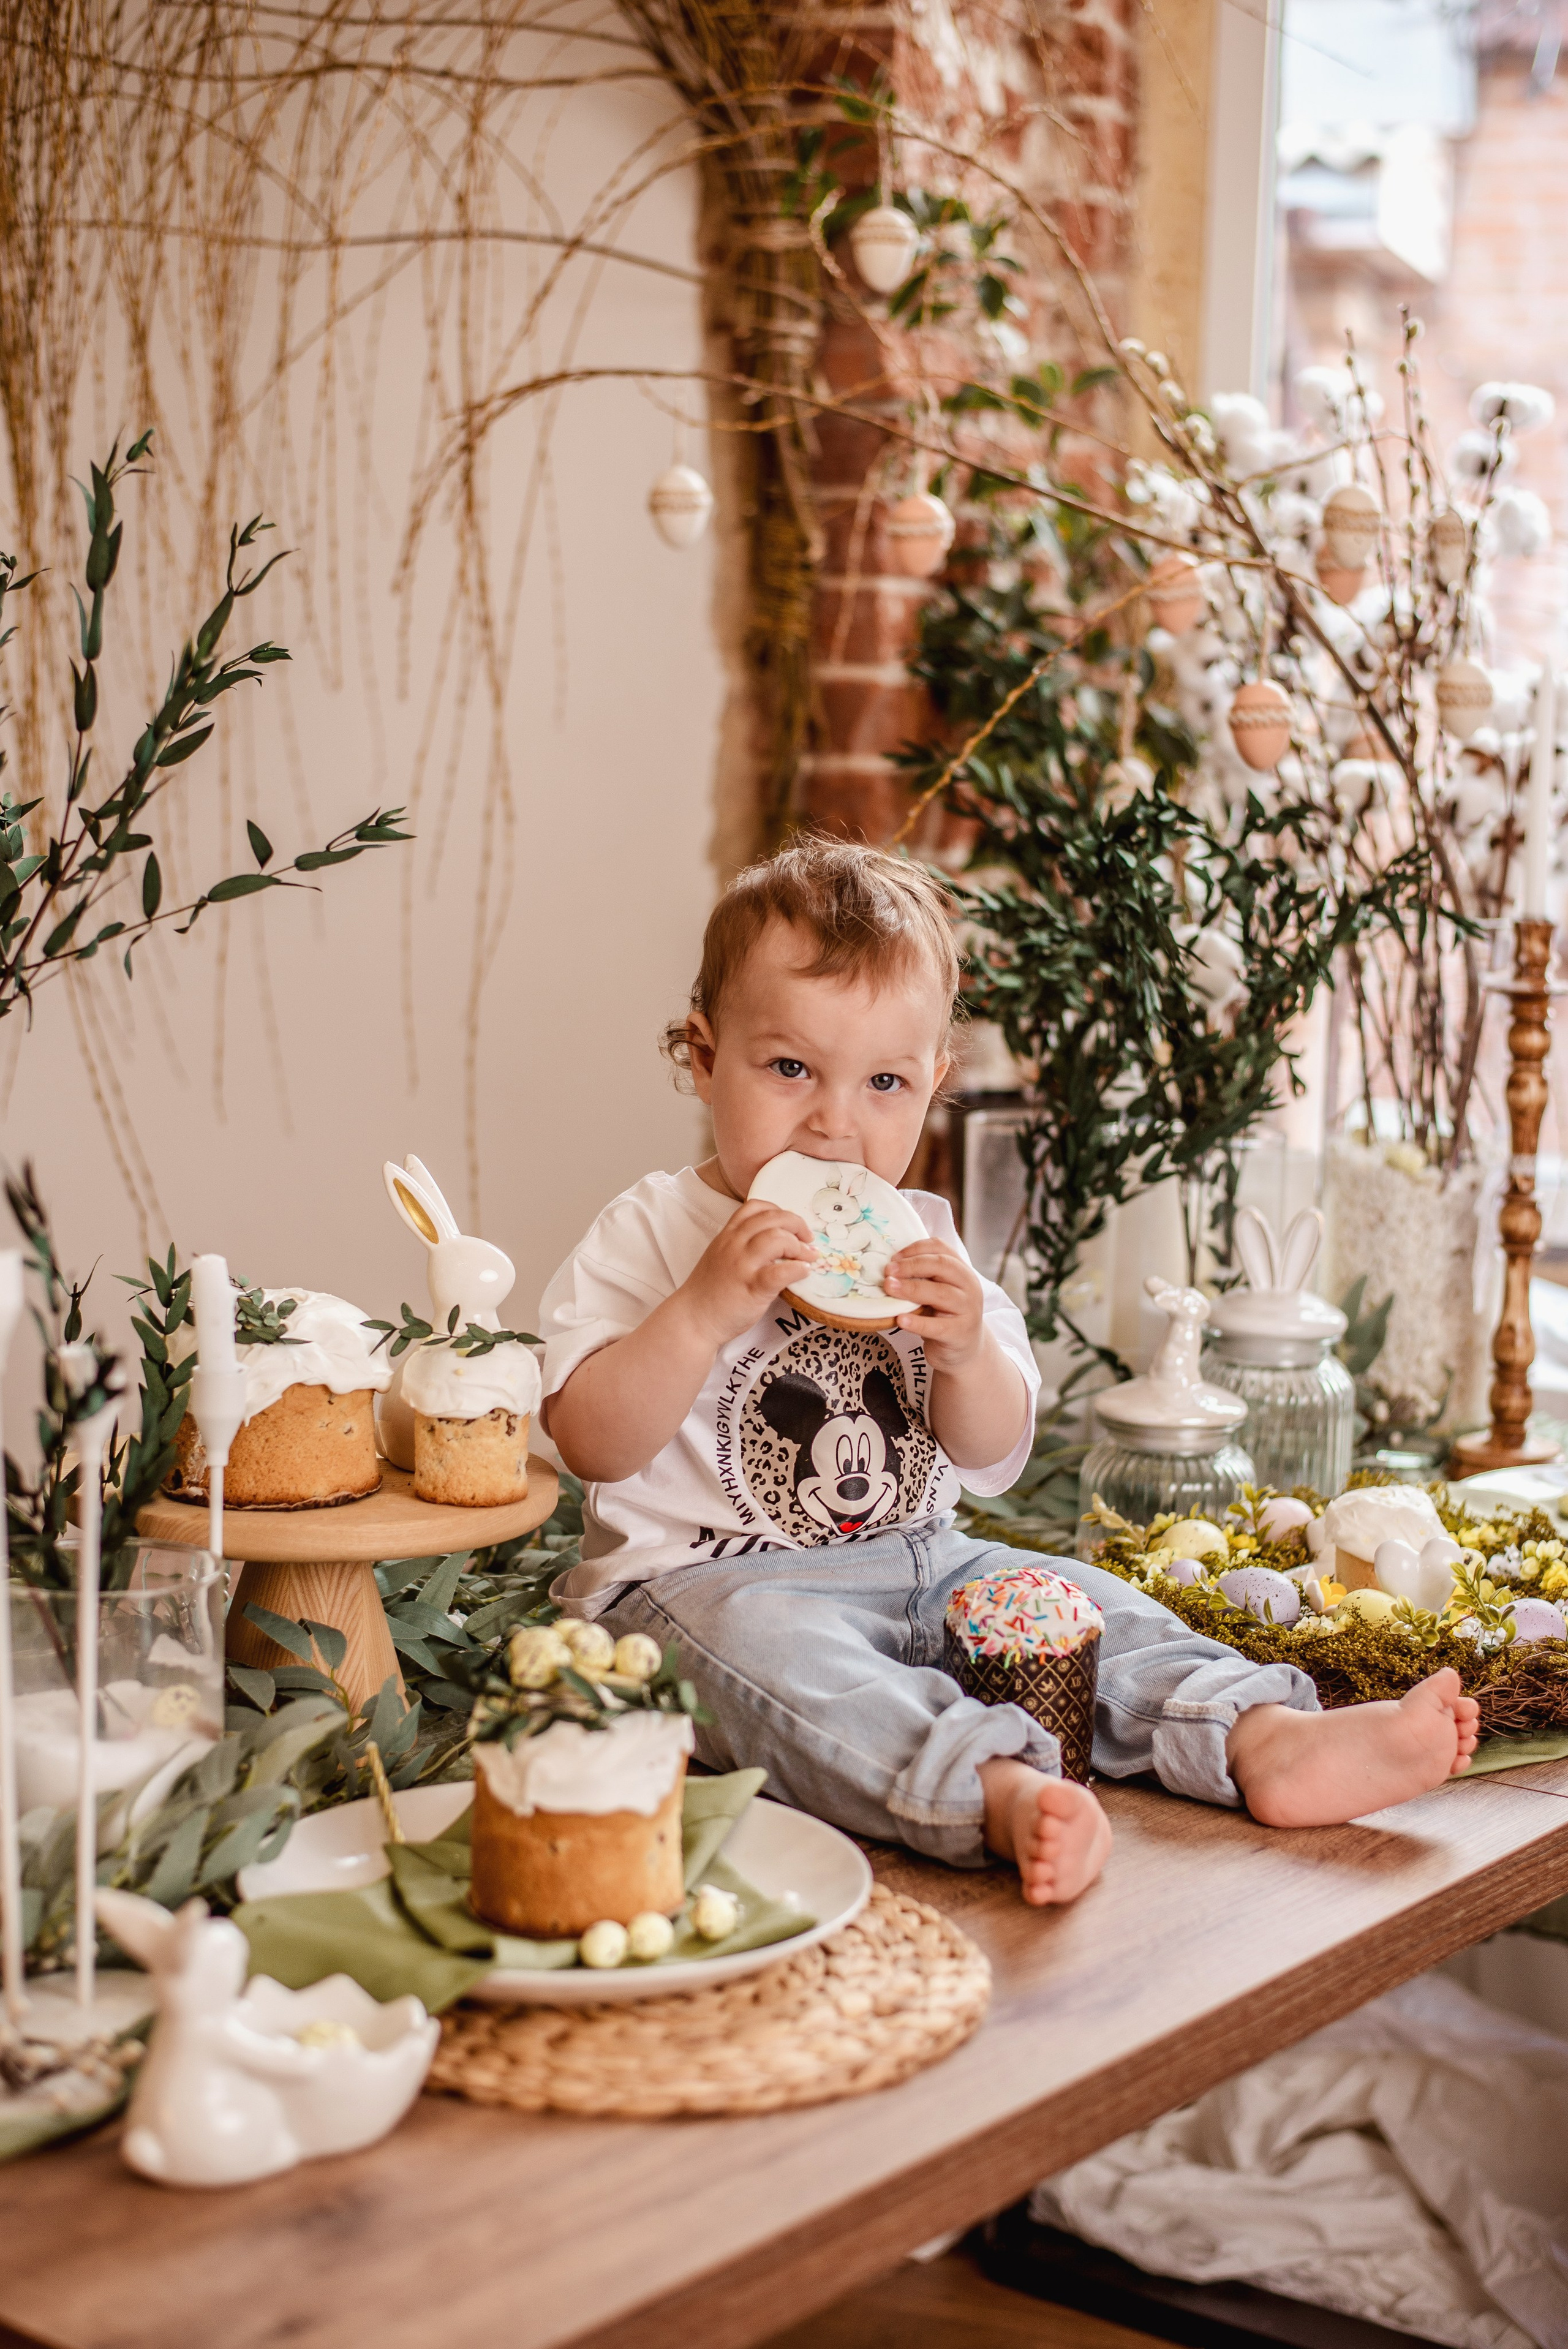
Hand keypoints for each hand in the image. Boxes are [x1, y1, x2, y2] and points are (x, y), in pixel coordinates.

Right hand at [680, 1200, 815, 1347]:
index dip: (779, 1211)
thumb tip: (777, 1243)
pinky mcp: (752, 1287)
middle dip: (797, 1225)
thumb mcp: (721, 1257)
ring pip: (777, 1238)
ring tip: (807, 1257)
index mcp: (728, 1235)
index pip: (755, 1207)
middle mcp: (734, 1244)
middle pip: (773, 1218)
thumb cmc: (709, 1292)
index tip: (790, 1225)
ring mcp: (742, 1265)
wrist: (693, 1320)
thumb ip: (742, 1245)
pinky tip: (803, 1272)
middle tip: (808, 1240)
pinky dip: (798, 1269)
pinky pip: (781, 1271)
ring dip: (799, 1246)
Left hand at [884, 1239, 984, 1371]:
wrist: (965, 1349)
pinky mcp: (959, 1333)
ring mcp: (967, 1310)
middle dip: (912, 1265)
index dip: (916, 1249)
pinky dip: (917, 1322)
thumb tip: (890, 1267)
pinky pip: (937, 1326)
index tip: (894, 1257)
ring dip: (912, 1288)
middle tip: (888, 1271)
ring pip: (941, 1293)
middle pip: (942, 1266)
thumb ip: (923, 1277)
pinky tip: (900, 1319)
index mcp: (962, 1271)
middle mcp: (969, 1286)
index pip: (941, 1248)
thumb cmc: (945, 1315)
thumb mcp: (938, 1291)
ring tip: (890, 1288)